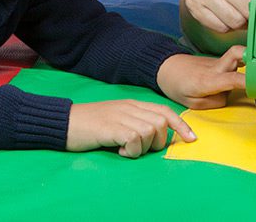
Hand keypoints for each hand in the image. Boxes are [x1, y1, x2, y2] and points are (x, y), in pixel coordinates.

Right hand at [66, 100, 194, 157]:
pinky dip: (130, 151)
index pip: (164, 111)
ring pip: (150, 131)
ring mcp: (120, 116)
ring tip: (125, 149)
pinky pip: (134, 139)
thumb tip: (156, 136)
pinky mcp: (111, 128)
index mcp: (132, 104)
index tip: (191, 139)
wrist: (64, 122)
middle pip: (161, 123)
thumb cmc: (90, 125)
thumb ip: (135, 122)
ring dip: (142, 148)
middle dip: (157, 141)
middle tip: (139, 149)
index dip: (181, 125)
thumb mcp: (117, 119)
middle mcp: (129, 107)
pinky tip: (118, 150)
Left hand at [157, 45, 245, 108]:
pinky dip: (243, 62)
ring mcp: (217, 62)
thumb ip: (215, 102)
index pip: (234, 79)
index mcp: (209, 80)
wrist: (165, 68)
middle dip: (251, 56)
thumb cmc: (177, 85)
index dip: (249, 82)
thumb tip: (230, 96)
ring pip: (237, 56)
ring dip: (249, 58)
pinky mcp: (218, 61)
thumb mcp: (193, 103)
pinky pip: (233, 61)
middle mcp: (216, 67)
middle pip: (237, 53)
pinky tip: (248, 68)